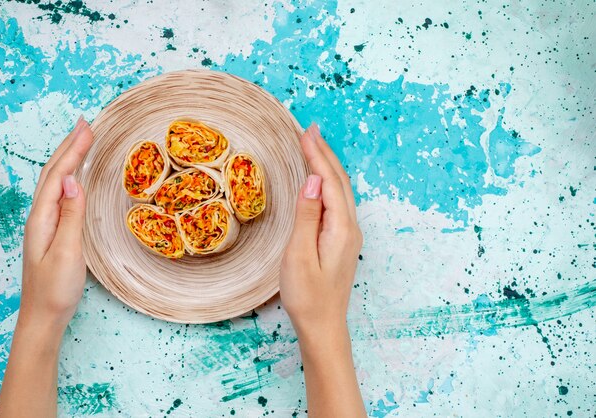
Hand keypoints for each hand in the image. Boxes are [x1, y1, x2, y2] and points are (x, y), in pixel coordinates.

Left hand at [19, 117, 92, 330]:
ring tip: (81, 142)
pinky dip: (70, 177)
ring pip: (55, 182)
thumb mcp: (67, 253)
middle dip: (69, 147)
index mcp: (42, 218)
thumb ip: (71, 216)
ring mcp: (45, 224)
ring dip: (68, 158)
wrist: (43, 317)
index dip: (73, 150)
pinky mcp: (53, 231)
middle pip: (53, 173)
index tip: (88, 128)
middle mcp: (40, 216)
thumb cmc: (55, 289)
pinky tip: (77, 177)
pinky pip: (60, 195)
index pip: (59, 175)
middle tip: (85, 124)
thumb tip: (74, 181)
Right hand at [280, 123, 361, 337]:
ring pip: (340, 190)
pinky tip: (319, 179)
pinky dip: (327, 183)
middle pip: (340, 181)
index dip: (316, 155)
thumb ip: (307, 216)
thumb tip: (314, 180)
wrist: (322, 326)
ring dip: (327, 166)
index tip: (305, 131)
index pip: (330, 181)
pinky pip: (337, 202)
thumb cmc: (307, 297)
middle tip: (309, 129)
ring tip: (313, 145)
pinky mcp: (341, 241)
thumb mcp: (298, 256)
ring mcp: (348, 234)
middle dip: (324, 153)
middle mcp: (350, 227)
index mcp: (341, 228)